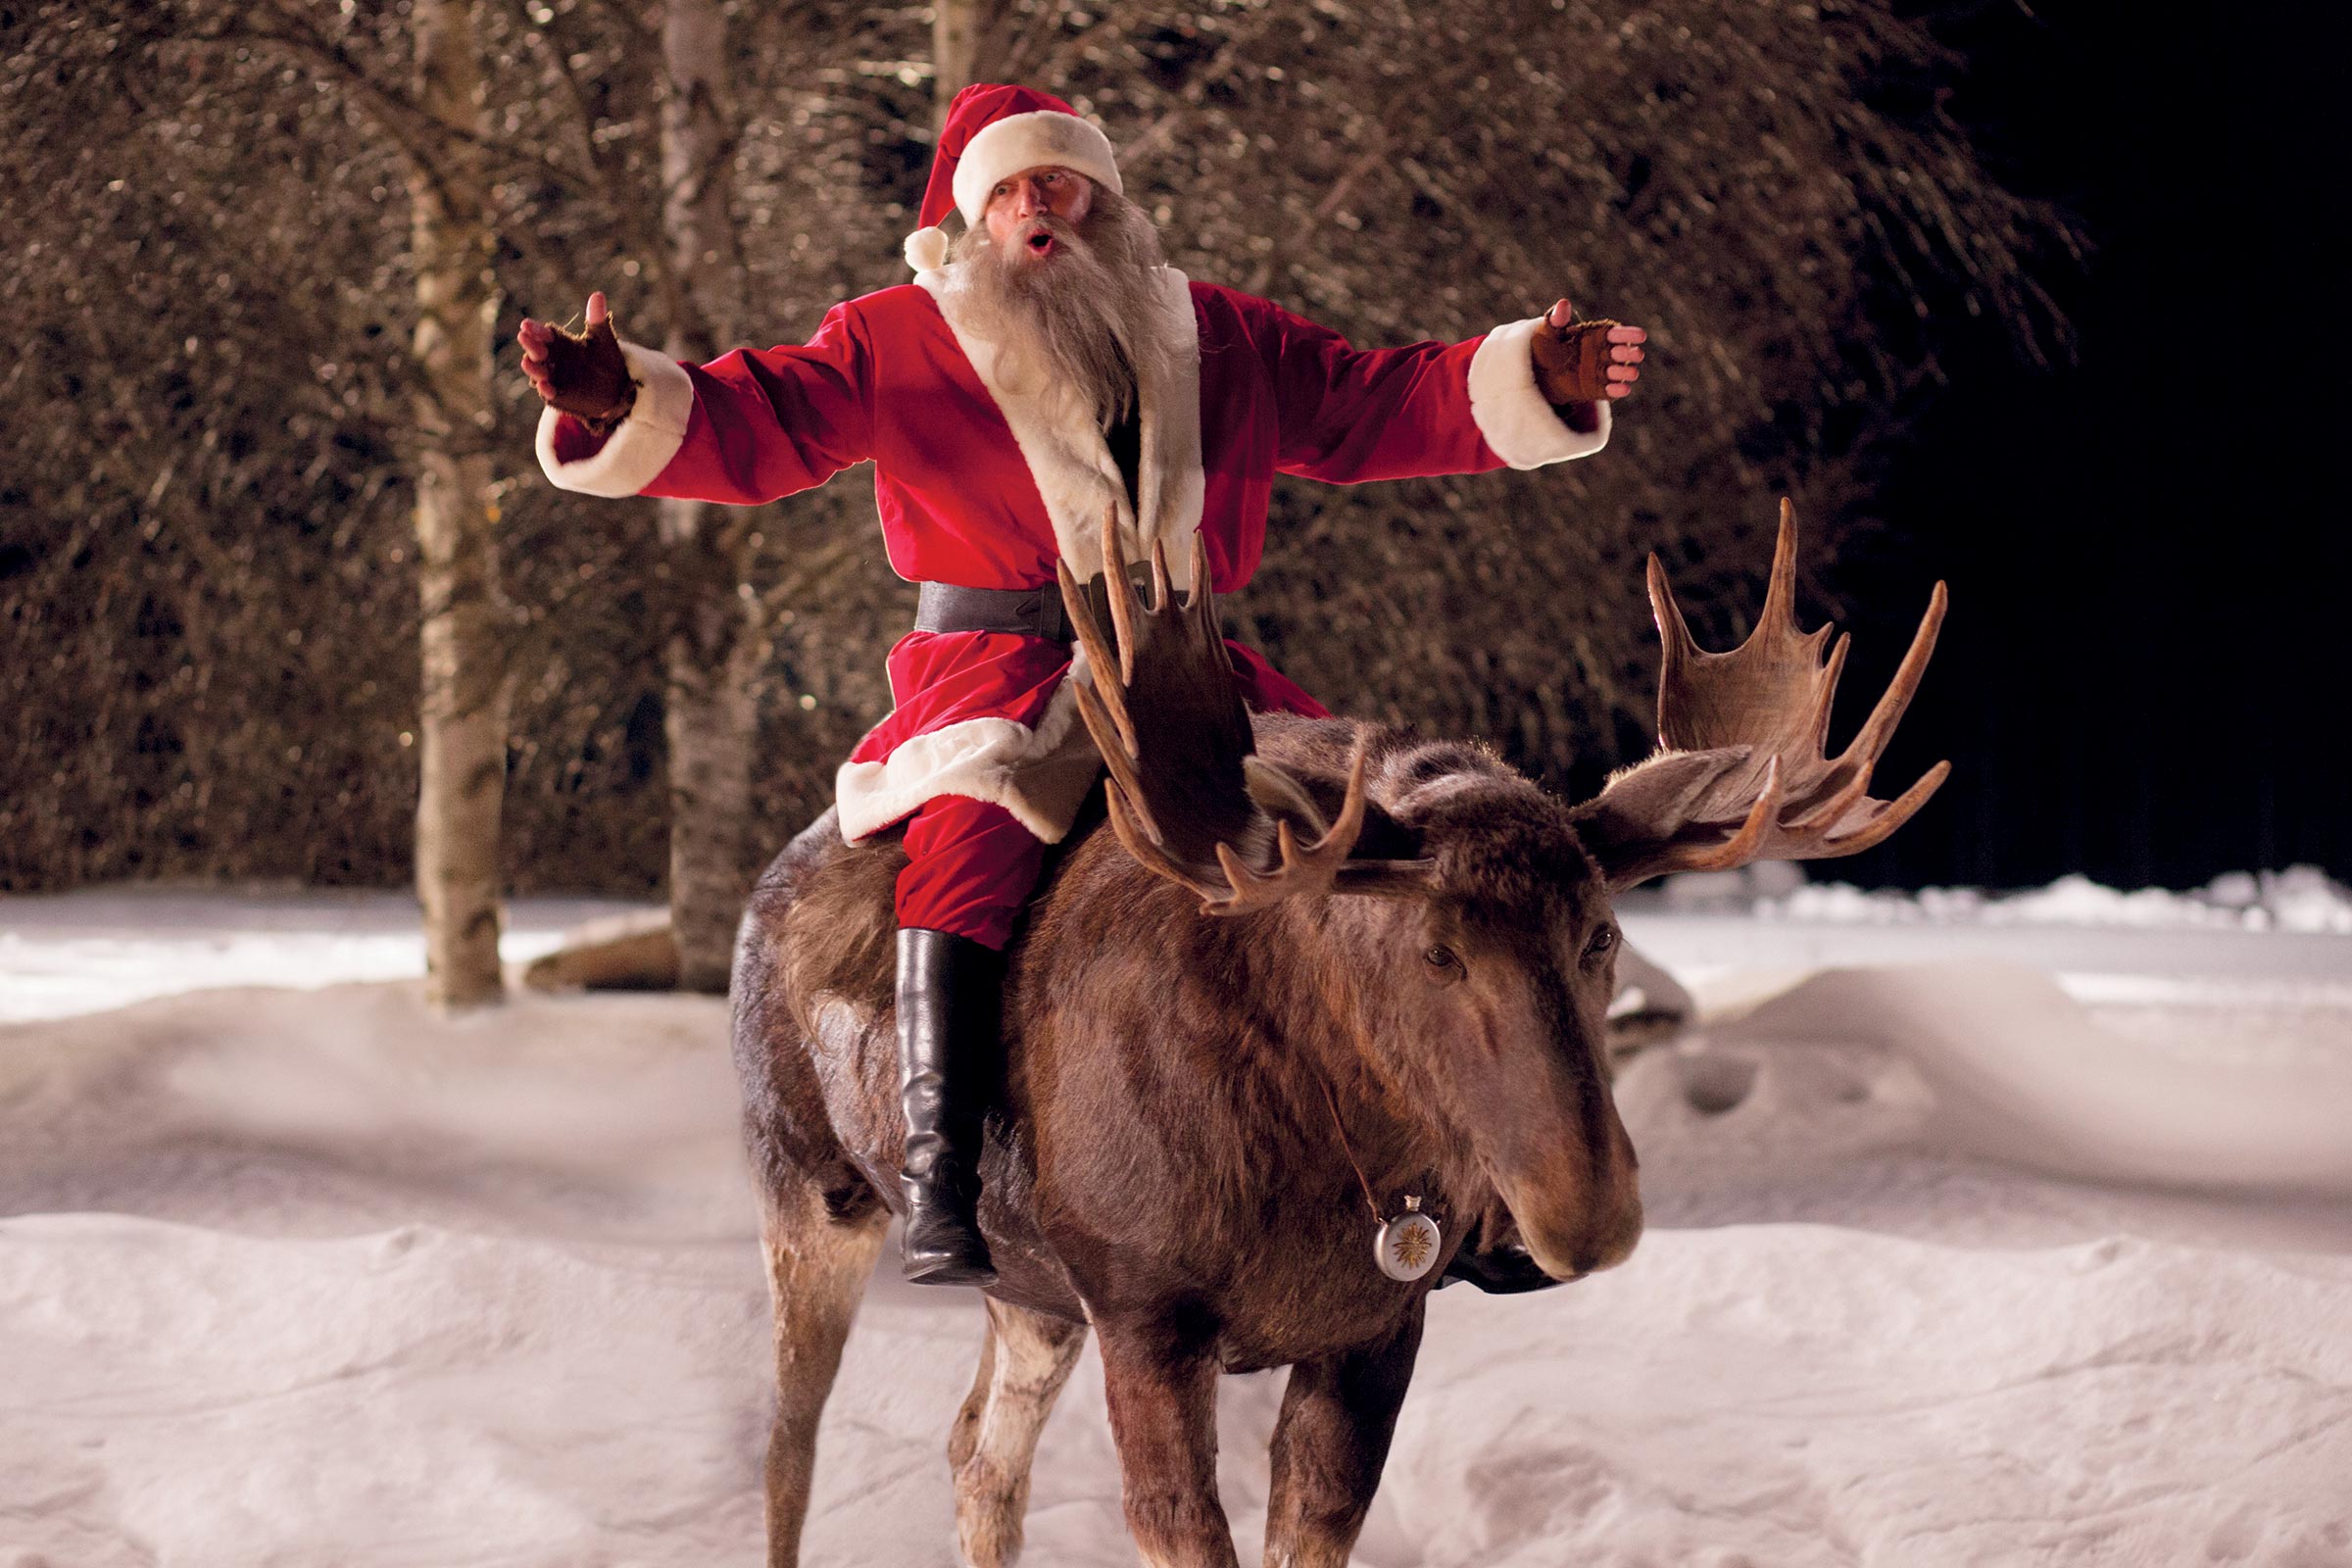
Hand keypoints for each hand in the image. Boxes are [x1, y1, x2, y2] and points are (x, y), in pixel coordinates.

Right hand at [517, 291, 633, 423]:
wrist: (616, 388)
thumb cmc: (606, 359)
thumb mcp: (603, 338)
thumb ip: (597, 319)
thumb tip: (598, 295)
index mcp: (559, 342)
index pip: (544, 334)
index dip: (535, 329)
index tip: (527, 324)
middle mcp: (552, 358)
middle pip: (536, 351)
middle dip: (530, 345)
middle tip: (524, 337)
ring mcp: (553, 376)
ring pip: (537, 371)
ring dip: (533, 368)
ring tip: (529, 362)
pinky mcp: (557, 394)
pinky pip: (549, 392)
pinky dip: (546, 389)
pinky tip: (545, 386)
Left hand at [1530, 298, 1646, 405]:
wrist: (1539, 371)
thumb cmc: (1546, 346)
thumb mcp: (1549, 331)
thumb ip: (1557, 319)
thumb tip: (1563, 304)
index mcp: (1598, 335)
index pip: (1618, 333)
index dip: (1629, 334)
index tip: (1640, 335)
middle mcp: (1605, 353)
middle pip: (1624, 352)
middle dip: (1629, 353)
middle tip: (1630, 353)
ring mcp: (1603, 372)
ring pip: (1622, 372)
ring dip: (1626, 372)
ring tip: (1627, 373)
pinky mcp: (1598, 389)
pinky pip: (1611, 391)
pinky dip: (1618, 390)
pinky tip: (1622, 389)